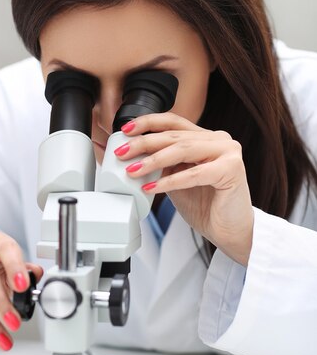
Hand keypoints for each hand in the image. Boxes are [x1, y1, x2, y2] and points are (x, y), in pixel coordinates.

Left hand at [116, 114, 253, 265]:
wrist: (229, 232)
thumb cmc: (205, 207)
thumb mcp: (175, 180)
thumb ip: (161, 165)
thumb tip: (131, 157)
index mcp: (205, 138)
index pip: (174, 122)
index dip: (148, 122)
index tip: (126, 129)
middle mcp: (218, 140)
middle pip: (174, 135)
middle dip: (144, 143)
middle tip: (122, 152)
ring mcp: (228, 152)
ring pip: (183, 149)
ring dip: (153, 160)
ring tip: (132, 170)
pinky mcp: (231, 169)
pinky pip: (194, 173)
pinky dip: (170, 180)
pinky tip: (152, 187)